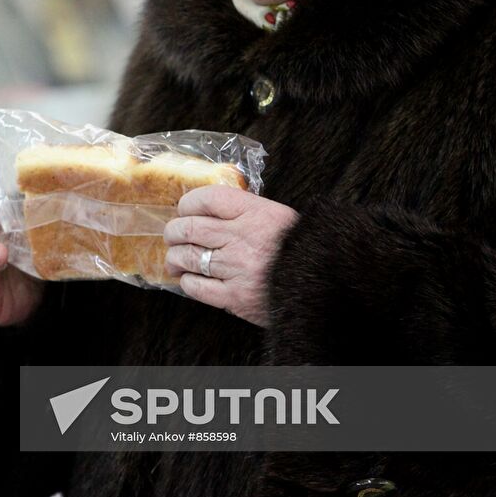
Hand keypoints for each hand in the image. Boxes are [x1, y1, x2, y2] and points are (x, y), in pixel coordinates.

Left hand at [163, 185, 298, 326]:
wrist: (323, 286)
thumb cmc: (299, 249)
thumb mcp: (277, 217)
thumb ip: (245, 210)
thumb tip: (211, 208)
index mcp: (255, 212)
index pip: (208, 198)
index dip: (188, 203)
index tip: (184, 209)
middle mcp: (242, 237)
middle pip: (189, 227)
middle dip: (173, 231)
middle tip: (172, 235)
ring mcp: (237, 268)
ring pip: (187, 257)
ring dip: (175, 257)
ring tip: (175, 258)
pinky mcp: (235, 298)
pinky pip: (196, 287)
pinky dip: (187, 282)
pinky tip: (190, 279)